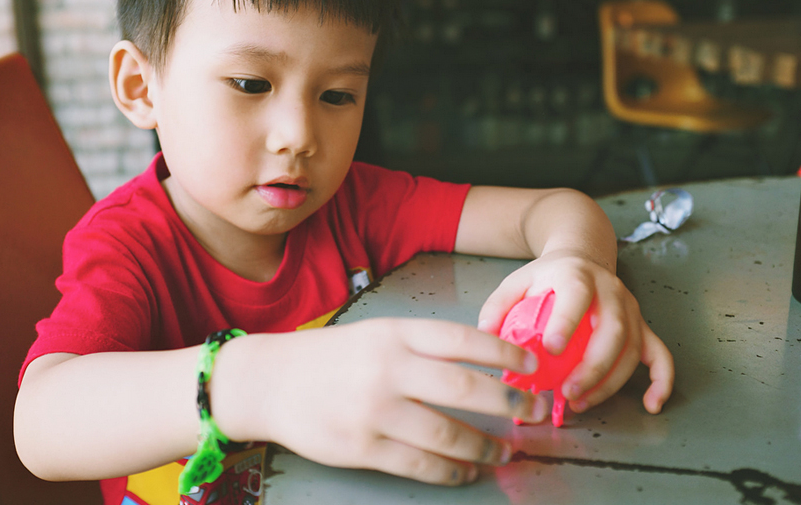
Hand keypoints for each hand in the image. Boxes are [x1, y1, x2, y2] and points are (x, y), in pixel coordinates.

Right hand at [210, 319, 547, 485]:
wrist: (269, 381)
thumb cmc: (329, 357)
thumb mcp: (375, 334)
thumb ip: (421, 346)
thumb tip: (481, 365)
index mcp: (394, 334)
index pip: (462, 340)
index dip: (505, 352)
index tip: (532, 364)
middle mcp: (387, 369)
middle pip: (466, 389)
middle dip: (511, 402)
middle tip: (535, 411)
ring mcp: (375, 411)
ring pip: (449, 434)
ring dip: (486, 447)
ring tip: (504, 451)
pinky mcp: (362, 447)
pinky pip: (420, 465)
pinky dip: (451, 471)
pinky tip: (465, 470)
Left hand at [476, 250, 673, 415]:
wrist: (582, 254)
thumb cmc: (548, 275)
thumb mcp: (518, 280)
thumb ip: (498, 305)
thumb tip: (484, 334)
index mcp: (576, 275)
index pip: (577, 295)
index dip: (567, 321)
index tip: (552, 348)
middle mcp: (610, 290)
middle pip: (612, 329)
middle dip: (593, 366)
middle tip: (568, 392)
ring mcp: (630, 309)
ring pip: (632, 348)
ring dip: (611, 381)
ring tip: (583, 402)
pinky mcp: (642, 325)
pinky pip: (659, 354)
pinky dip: (661, 380)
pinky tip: (651, 404)